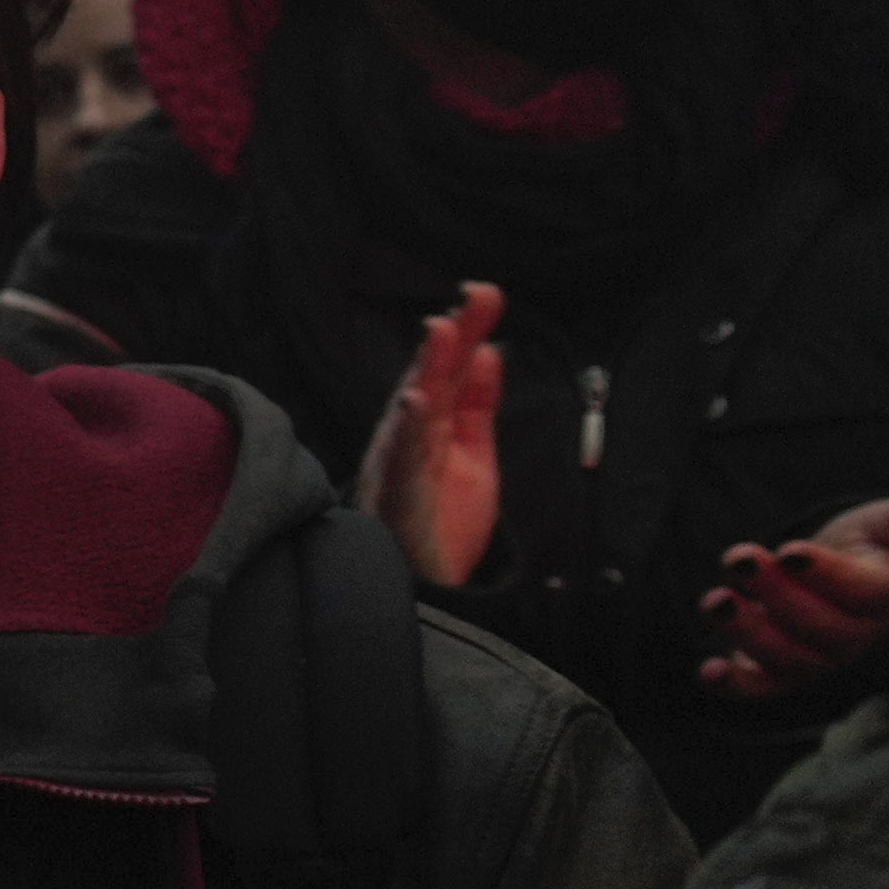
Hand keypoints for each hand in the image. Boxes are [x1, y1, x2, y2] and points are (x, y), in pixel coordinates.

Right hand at [366, 282, 512, 590]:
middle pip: (429, 381)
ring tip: (442, 331)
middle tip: (473, 296)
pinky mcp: (399, 502)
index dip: (464, 334)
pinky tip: (416, 403)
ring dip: (426, 370)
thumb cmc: (442, 524)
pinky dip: (407, 433)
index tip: (485, 295)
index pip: (447, 372)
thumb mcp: (475, 453)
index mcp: (428, 428)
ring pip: (413, 412)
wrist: (427, 594)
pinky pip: (403, 464)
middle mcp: (406, 442)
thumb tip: (490, 350)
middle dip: (449, 338)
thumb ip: (479, 404)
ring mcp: (398, 470)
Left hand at [705, 499, 888, 701]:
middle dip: (775, 592)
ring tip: (715, 600)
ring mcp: (819, 659)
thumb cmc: (868, 546)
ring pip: (787, 657)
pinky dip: (735, 686)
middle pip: (819, 625)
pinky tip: (708, 670)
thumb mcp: (885, 524)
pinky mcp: (781, 674)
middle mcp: (855, 635)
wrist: (842, 575)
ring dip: (746, 631)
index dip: (826, 573)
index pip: (864, 592)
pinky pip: (761, 689)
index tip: (789, 549)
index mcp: (885, 595)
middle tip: (738, 558)